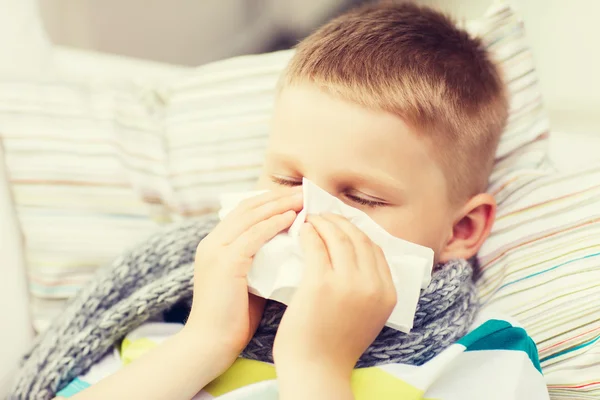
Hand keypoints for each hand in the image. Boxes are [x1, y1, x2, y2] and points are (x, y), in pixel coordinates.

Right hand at [184, 186, 302, 367]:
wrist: (209, 344)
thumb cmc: (232, 319)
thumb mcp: (248, 281)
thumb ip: (262, 261)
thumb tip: (292, 247)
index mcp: (215, 245)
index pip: (243, 211)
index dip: (269, 201)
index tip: (294, 197)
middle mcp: (212, 242)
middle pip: (247, 208)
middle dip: (277, 197)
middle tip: (303, 191)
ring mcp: (216, 250)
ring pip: (251, 216)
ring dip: (279, 205)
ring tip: (302, 200)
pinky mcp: (224, 262)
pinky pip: (253, 235)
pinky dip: (274, 223)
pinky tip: (292, 218)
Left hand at [274, 214, 396, 383]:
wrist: (316, 370)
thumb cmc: (334, 346)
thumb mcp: (366, 316)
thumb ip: (367, 289)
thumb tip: (355, 257)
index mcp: (387, 293)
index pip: (375, 249)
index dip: (357, 232)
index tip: (341, 225)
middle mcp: (372, 286)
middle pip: (359, 238)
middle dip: (340, 221)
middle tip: (324, 216)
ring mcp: (348, 284)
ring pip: (338, 237)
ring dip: (324, 222)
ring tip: (311, 219)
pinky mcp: (322, 284)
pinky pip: (316, 246)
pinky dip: (309, 233)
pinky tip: (302, 230)